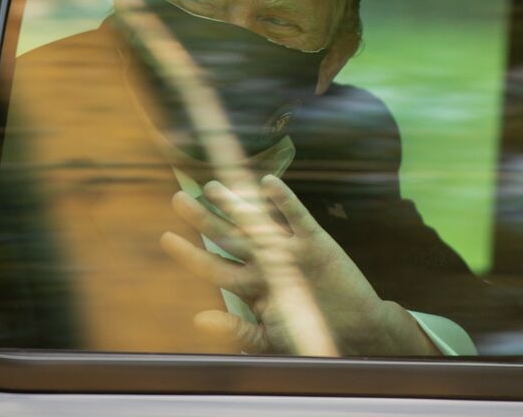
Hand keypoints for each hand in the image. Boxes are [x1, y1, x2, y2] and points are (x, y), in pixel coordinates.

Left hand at [160, 174, 437, 356]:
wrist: (356, 331)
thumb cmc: (311, 334)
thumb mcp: (271, 339)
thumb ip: (238, 330)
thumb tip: (199, 319)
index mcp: (252, 287)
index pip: (214, 266)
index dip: (190, 253)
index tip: (166, 237)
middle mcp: (266, 263)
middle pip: (228, 237)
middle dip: (203, 219)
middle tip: (179, 199)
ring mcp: (289, 250)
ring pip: (256, 223)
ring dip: (236, 204)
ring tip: (213, 187)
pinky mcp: (315, 242)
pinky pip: (296, 217)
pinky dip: (284, 201)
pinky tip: (268, 183)